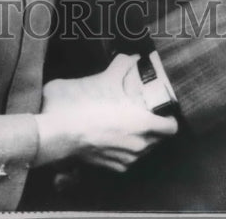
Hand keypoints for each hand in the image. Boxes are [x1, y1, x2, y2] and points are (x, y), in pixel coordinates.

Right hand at [36, 55, 177, 171]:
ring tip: (123, 120)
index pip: (171, 127)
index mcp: (142, 124)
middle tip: (140, 110)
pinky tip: (111, 134)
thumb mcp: (103, 79)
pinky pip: (127, 158)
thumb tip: (133, 58)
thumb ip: (122, 66)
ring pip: (143, 149)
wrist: (54, 132)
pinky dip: (123, 148)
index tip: (160, 107)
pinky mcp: (111, 168)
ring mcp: (125, 160)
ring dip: (138, 137)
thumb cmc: (80, 106)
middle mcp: (138, 146)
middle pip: (158, 138)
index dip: (168, 116)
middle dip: (152, 125)